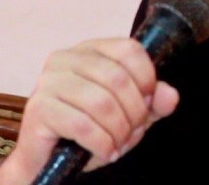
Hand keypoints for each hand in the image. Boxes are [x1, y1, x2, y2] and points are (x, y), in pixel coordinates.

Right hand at [0, 38, 179, 183]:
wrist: (48, 159)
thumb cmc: (89, 129)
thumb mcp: (129, 114)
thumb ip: (153, 102)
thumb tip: (170, 96)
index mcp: (89, 50)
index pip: (129, 49)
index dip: (147, 77)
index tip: (149, 102)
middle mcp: (66, 58)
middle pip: (118, 78)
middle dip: (135, 111)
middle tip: (133, 130)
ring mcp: (48, 82)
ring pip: (102, 102)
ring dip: (119, 130)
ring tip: (118, 143)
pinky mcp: (38, 108)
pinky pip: (82, 125)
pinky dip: (101, 143)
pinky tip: (105, 151)